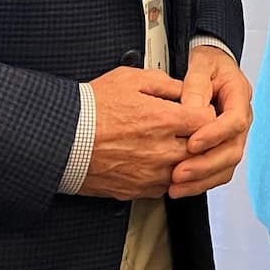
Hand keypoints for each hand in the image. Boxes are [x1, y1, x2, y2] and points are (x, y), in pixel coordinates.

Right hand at [79, 67, 216, 199]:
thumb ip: (164, 83)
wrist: (62, 139)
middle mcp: (161, 150)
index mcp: (163, 120)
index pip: (206, 121)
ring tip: (168, 145)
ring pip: (185, 171)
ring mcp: (149, 174)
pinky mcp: (136, 189)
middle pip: (200, 150)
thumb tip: (184, 89)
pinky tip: (153, 162)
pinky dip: (164, 176)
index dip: (205, 113)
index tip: (197, 111)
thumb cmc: (92, 108)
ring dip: (182, 160)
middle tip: (187, 129)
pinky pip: (163, 187)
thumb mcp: (130, 79)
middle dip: (198, 139)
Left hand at [169, 45, 252, 198]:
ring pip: (226, 166)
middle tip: (179, 172)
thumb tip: (191, 110)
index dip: (215, 134)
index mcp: (239, 96)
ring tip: (176, 186)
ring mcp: (233, 137)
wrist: (212, 68)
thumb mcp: (201, 65)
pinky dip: (200, 182)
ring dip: (202, 179)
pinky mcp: (222, 149)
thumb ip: (195, 85)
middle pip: (233, 150)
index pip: (235, 121)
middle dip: (205, 165)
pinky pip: (218, 172)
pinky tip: (181, 187)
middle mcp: (240, 120)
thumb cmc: (208, 65)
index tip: (192, 143)